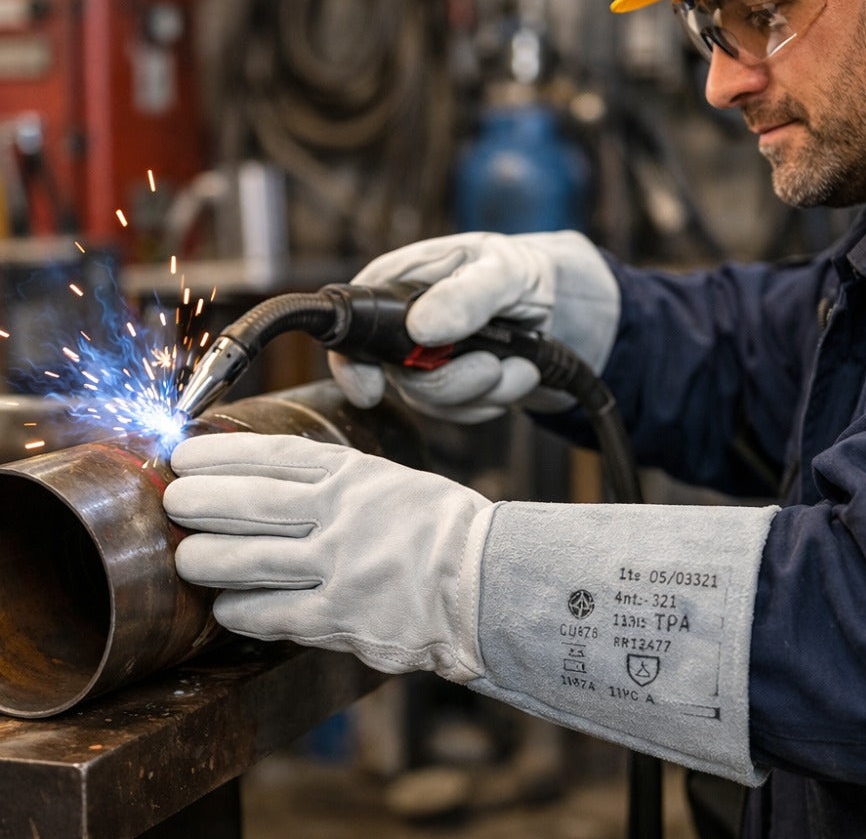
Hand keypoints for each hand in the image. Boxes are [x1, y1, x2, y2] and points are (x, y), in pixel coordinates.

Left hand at [163, 432, 494, 681]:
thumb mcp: (395, 482)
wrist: (487, 583)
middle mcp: (341, 516)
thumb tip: (277, 479)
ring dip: (207, 558)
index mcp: (355, 476)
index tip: (185, 455)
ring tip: (185, 557)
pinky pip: (273, 615)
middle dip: (199, 501)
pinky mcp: (341, 618)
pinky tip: (225, 608)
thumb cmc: (444, 529)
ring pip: (250, 560)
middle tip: (171, 501)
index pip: (273, 457)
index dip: (221, 455)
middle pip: (250, 505)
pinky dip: (240, 610)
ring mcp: (339, 568)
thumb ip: (340, 481)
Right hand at [328, 230, 619, 422]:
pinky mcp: (456, 387)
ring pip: (435, 401)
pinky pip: (464, 412)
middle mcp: (404, 327)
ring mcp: (428, 361)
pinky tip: (520, 371)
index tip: (372, 388)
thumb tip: (420, 329)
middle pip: (398, 378)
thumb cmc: (522, 271)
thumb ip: (465, 295)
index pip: (351, 329)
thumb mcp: (502, 269)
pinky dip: (498, 398)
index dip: (353, 364)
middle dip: (452, 380)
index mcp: (398, 284)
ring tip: (519, 361)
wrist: (564, 304)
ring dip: (486, 389)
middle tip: (492, 365)